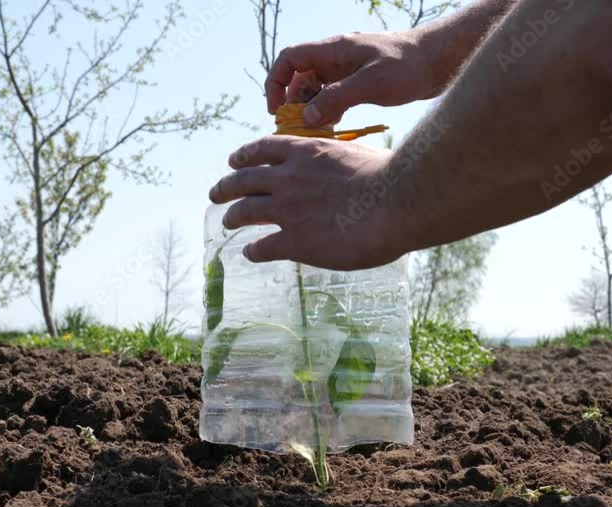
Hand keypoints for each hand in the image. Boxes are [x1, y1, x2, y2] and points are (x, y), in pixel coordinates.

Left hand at [209, 136, 405, 270]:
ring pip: (245, 211)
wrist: (396, 202)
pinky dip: (253, 250)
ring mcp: (288, 209)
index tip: (234, 161)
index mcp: (307, 152)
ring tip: (227, 222)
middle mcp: (289, 177)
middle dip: (226, 186)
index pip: (264, 149)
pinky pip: (263, 246)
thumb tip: (348, 167)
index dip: (244, 156)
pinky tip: (250, 252)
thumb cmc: (391, 177)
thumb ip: (341, 161)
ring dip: (232, 216)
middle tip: (216, 194)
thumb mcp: (359, 154)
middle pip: (244, 180)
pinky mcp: (295, 241)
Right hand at [266, 30, 436, 126]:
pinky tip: (335, 127)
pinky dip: (328, 110)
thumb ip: (337, 99)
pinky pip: (333, 95)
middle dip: (293, 102)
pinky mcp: (360, 81)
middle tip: (296, 128)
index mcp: (333, 50)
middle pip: (299, 77)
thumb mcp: (371, 83)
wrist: (440, 61)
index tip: (277, 110)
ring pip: (315, 88)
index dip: (276, 83)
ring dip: (311, 109)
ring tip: (315, 131)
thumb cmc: (409, 66)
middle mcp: (336, 57)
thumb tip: (307, 118)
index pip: (289, 59)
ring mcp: (348, 69)